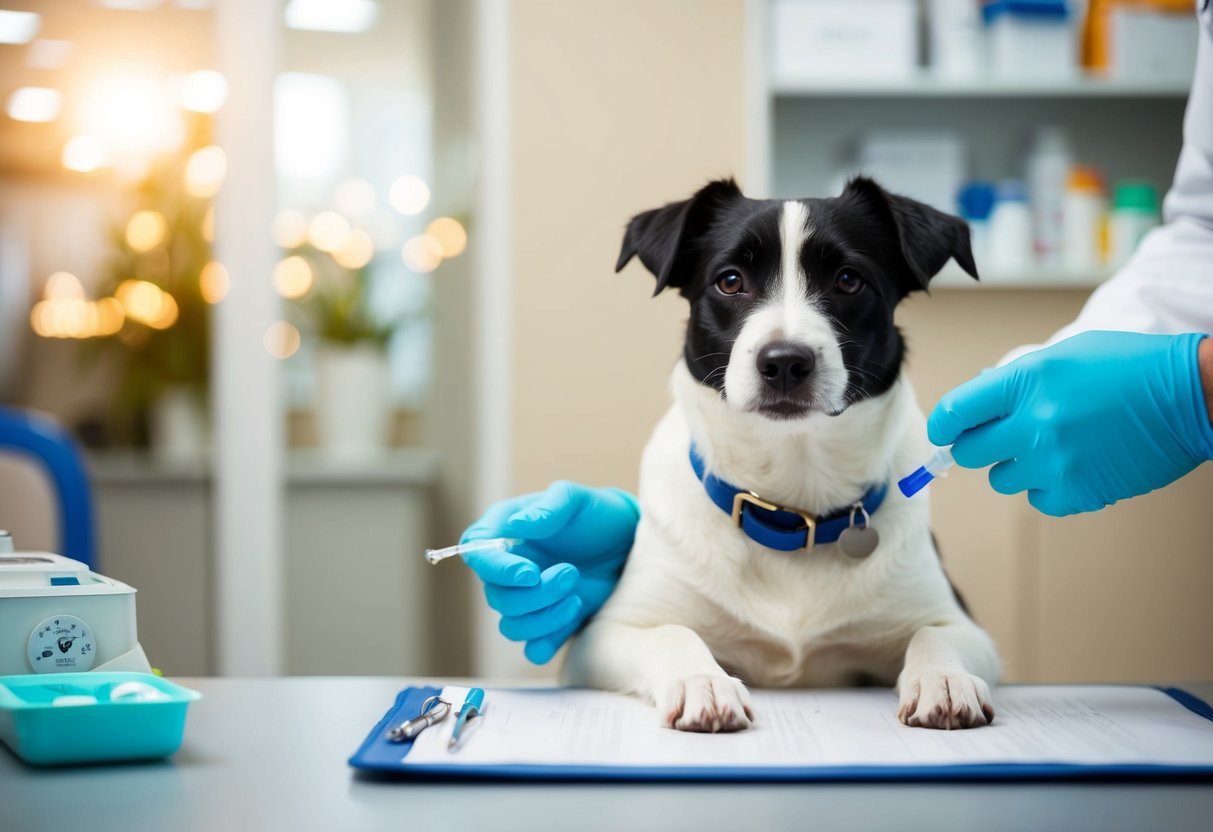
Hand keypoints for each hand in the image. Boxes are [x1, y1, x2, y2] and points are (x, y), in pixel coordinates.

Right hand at [461, 481, 638, 663]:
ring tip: (577, 597)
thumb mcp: (577, 499)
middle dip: (535, 594)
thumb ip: (550, 507)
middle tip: (571, 573)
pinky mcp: (547, 624)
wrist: (628, 543)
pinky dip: (547, 642)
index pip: (476, 554)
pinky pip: (532, 648)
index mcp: (504, 534)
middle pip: (496, 597)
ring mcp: (527, 599)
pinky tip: (575, 615)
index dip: (496, 569)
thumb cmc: (597, 514)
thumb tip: (516, 525)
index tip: (529, 573)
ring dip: (543, 618)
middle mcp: (508, 570)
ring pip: (511, 626)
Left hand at [928, 331, 1212, 516]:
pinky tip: (1073, 465)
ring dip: (1016, 467)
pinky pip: (1037, 499)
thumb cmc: (1130, 368)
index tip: (946, 430)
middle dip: (978, 445)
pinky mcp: (1078, 492)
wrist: (1190, 396)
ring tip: (1051, 446)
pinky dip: (1048, 487)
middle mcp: (1034, 424)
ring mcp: (1055, 462)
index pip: (954, 412)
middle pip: (969, 452)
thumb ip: (1016, 379)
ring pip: (1001, 479)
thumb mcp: (1065, 355)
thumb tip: (977, 399)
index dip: (945, 424)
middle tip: (999, 438)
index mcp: (1026, 382)